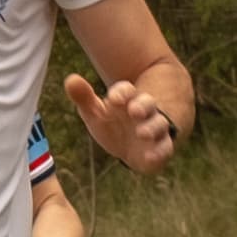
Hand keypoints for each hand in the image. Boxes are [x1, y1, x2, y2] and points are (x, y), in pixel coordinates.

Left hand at [66, 72, 180, 174]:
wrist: (132, 143)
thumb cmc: (112, 123)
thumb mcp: (95, 112)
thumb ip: (84, 98)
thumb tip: (71, 80)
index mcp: (127, 99)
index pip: (126, 90)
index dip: (121, 93)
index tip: (113, 98)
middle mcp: (144, 111)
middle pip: (147, 103)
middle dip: (142, 106)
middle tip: (134, 111)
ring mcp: (154, 129)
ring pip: (159, 124)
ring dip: (152, 127)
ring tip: (142, 133)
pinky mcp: (160, 148)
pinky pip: (164, 148)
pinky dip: (160, 152)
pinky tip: (150, 157)